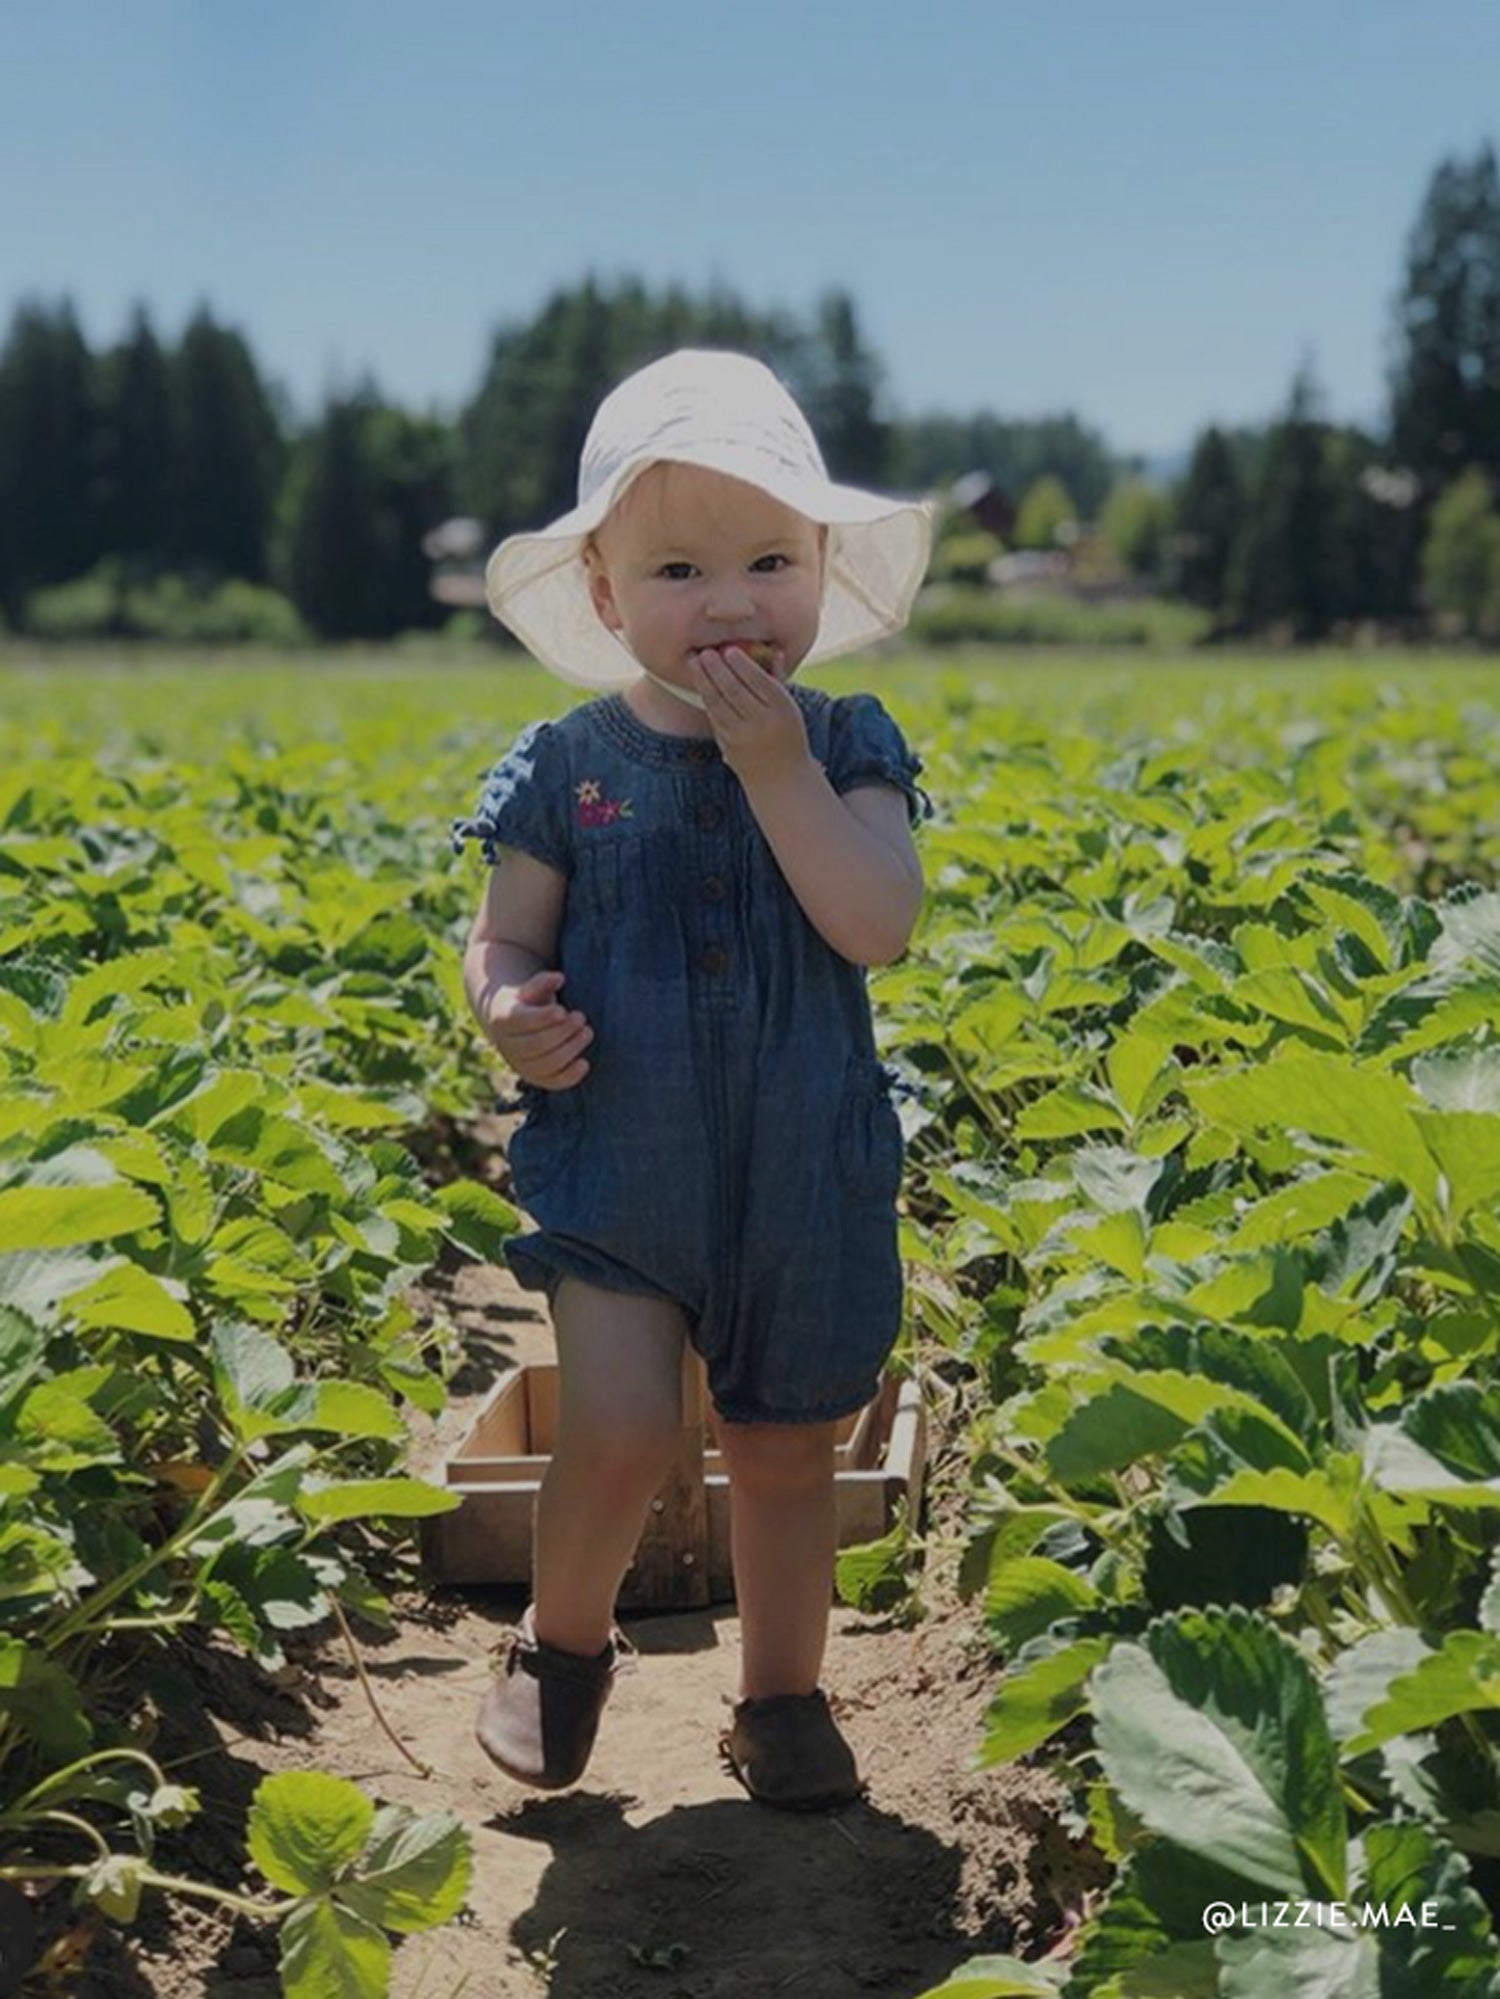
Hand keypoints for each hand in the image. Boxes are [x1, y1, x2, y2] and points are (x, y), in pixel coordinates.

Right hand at [484, 968, 592, 1089]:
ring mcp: (521, 1065)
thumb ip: (542, 982)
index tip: (563, 1010)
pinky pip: (552, 1082)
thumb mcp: (531, 988)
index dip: (542, 1018)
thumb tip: (559, 978)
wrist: (515, 1025)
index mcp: (502, 1020)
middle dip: (562, 1032)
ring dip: (570, 1050)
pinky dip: (570, 1076)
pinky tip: (584, 1063)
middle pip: (535, 1045)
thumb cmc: (529, 1001)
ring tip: (588, 1032)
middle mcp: (507, 1046)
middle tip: (582, 1017)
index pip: (520, 1022)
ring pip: (545, 1064)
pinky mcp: (535, 1078)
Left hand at [689, 645, 812, 788]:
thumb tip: (775, 651)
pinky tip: (701, 682)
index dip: (742, 665)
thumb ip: (780, 680)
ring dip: (704, 680)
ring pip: (719, 703)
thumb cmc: (788, 736)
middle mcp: (762, 723)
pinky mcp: (728, 745)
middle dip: (717, 669)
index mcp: (782, 710)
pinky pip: (715, 717)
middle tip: (707, 652)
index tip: (730, 650)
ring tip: (696, 661)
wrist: (781, 779)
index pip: (759, 682)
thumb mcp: (791, 709)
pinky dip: (707, 698)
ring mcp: (742, 736)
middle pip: (734, 691)